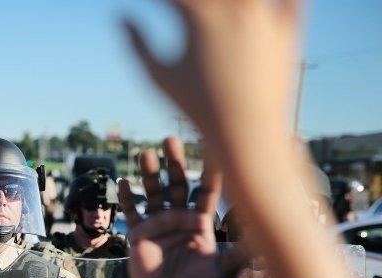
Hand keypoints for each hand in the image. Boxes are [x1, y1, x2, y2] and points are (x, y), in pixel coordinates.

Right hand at [118, 137, 245, 277]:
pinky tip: (125, 183)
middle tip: (170, 140)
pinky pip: (132, 211)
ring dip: (150, 174)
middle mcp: (179, 216)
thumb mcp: (222, 270)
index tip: (213, 147)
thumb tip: (266, 244)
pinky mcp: (139, 233)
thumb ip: (239, 255)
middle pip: (177, 184)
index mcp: (200, 221)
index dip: (211, 171)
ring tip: (146, 155)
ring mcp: (158, 223)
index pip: (206, 191)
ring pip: (153, 192)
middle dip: (174, 163)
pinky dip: (127, 198)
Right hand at [124, 0, 300, 143]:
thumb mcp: (156, 76)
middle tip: (185, 7)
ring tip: (219, 9)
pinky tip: (259, 7)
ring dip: (228, 1)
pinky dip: (279, 0)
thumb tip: (121, 17)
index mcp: (199, 15)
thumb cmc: (197, 107)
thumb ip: (136, 43)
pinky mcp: (289, 29)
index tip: (156, 5)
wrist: (247, 133)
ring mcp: (265, 15)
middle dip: (192, 0)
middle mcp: (235, 8)